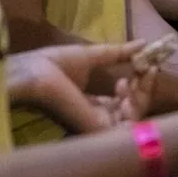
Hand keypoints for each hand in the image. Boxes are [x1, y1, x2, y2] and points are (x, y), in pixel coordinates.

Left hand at [6, 42, 150, 132]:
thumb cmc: (50, 66)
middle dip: (144, 92)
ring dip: (140, 99)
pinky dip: (135, 106)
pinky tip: (126, 89)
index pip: (124, 103)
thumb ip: (117, 54)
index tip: (147, 66)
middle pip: (133, 114)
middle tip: (143, 71)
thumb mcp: (90, 56)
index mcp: (93, 107)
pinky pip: (129, 126)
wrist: (30, 74)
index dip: (140, 85)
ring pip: (134, 122)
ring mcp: (96, 129)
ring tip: (130, 79)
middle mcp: (96, 121)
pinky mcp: (96, 133)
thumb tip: (143, 43)